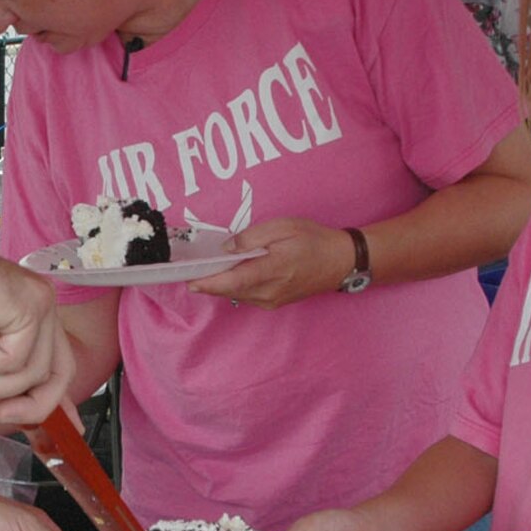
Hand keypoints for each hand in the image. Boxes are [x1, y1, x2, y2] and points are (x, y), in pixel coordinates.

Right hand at [0, 242, 73, 424]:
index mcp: (33, 312)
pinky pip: (13, 361)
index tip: (60, 430)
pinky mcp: (28, 307)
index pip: (59, 365)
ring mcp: (40, 305)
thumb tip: (8, 410)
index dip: (58, 402)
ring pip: (31, 375)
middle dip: (30, 405)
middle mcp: (44, 306)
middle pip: (59, 376)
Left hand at [189, 218, 351, 307]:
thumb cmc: (313, 240)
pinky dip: (234, 287)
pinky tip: (230, 274)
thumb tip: (227, 248)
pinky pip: (247, 296)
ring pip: (237, 295)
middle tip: (190, 271)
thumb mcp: (283, 227)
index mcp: (272, 271)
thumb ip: (252, 237)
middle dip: (209, 282)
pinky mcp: (275, 302)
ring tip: (207, 270)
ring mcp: (272, 300)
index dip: (208, 283)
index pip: (232, 281)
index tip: (189, 280)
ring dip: (221, 285)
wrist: (340, 262)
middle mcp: (270, 291)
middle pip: (230, 291)